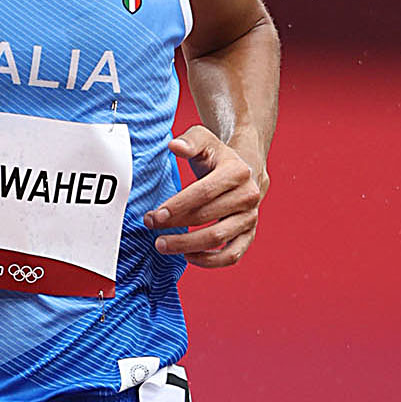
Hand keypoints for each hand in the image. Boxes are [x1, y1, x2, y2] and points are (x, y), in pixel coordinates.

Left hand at [145, 125, 265, 267]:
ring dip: (187, 245)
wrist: (244, 172)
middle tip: (150, 226)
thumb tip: (174, 146)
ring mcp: (250, 218)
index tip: (155, 215)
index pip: (204, 192)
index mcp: (237, 172)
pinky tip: (187, 256)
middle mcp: (248, 196)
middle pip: (207, 217)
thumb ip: (189, 141)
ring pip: (218, 239)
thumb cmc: (217, 157)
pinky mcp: (248, 235)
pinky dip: (209, 261)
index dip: (178, 205)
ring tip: (162, 245)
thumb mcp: (205, 141)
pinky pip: (231, 255)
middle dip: (175, 224)